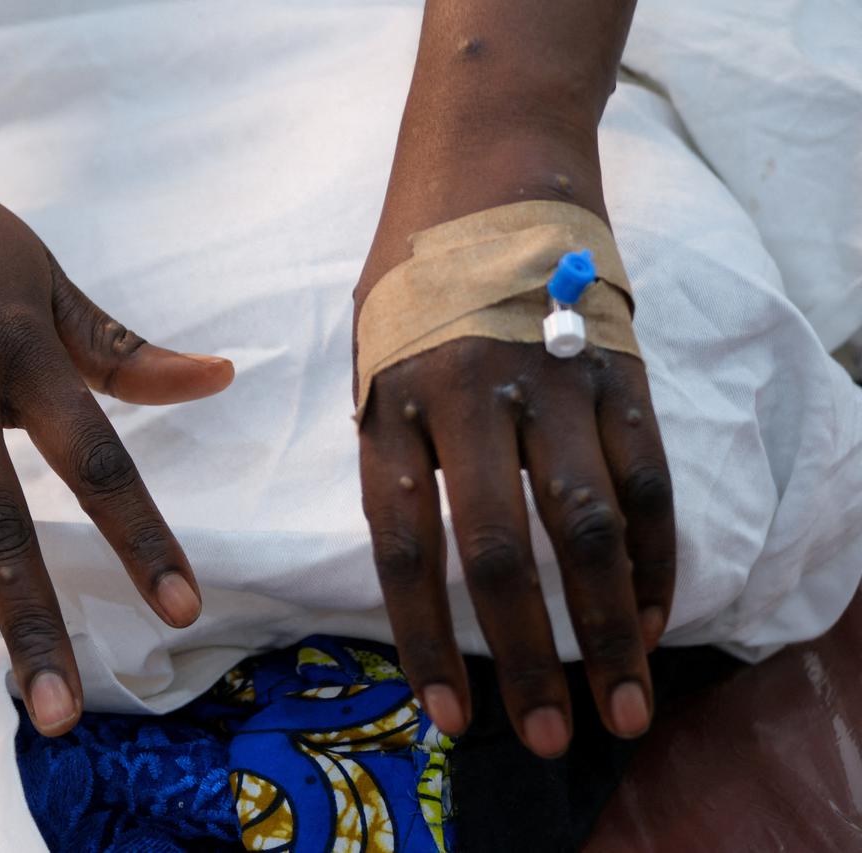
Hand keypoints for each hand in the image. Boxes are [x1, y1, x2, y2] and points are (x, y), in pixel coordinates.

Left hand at [357, 297, 674, 757]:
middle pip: (499, 553)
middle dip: (527, 657)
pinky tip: (651, 617)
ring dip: (610, 628)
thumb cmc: (416, 263)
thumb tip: (417, 545)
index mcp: (389, 399)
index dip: (426, 640)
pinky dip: (654, 556)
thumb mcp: (370, 345)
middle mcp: (467, 397)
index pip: (402, 545)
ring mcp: (548, 378)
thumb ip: (389, 437)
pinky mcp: (616, 361)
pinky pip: (645, 476)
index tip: (449, 714)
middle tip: (548, 738)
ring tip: (626, 704)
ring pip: (587, 526)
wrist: (491, 148)